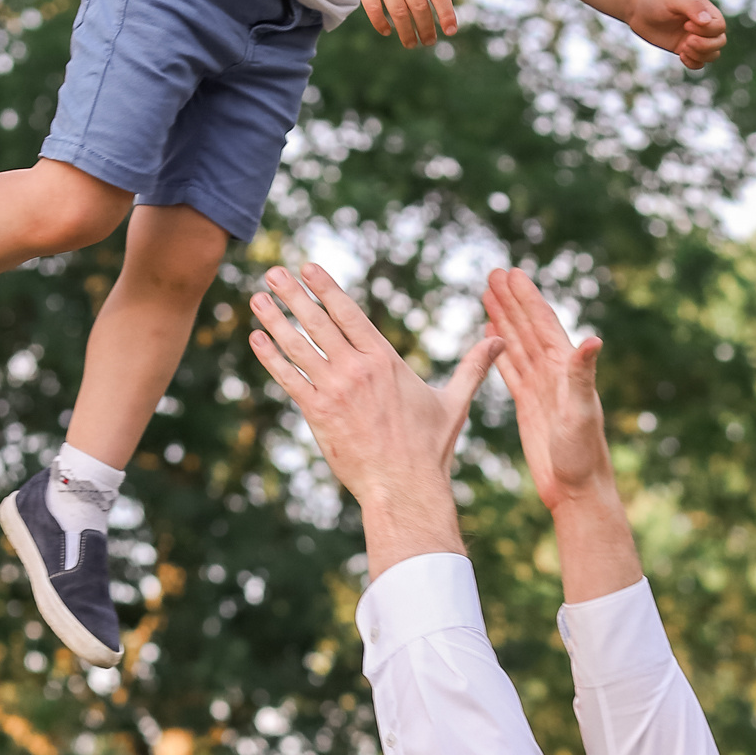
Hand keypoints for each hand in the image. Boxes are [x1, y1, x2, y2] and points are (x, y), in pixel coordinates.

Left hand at [249, 263, 497, 571]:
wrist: (405, 487)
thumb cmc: (429, 448)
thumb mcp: (454, 401)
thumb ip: (472, 367)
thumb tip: (499, 341)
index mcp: (386, 360)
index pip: (350, 313)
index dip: (326, 288)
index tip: (308, 268)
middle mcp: (358, 369)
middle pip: (319, 322)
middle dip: (294, 294)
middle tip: (273, 272)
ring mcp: (336, 390)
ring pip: (299, 346)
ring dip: (275, 319)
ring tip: (258, 299)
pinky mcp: (319, 413)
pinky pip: (289, 378)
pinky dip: (271, 357)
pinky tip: (256, 339)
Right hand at [336, 0, 459, 47]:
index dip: (446, 13)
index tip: (451, 31)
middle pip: (419, 6)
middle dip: (426, 29)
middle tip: (429, 42)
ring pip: (398, 12)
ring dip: (406, 32)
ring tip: (412, 44)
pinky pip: (373, 8)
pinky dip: (381, 23)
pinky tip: (388, 32)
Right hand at [482, 268, 612, 511]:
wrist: (577, 489)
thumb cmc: (584, 454)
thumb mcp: (582, 411)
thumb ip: (583, 374)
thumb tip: (594, 339)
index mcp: (566, 369)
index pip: (543, 324)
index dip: (527, 298)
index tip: (511, 273)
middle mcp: (554, 373)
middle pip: (528, 327)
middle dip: (511, 300)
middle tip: (492, 273)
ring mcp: (540, 388)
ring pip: (517, 344)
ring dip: (503, 319)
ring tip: (487, 294)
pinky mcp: (528, 405)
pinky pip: (511, 368)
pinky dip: (500, 350)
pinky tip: (491, 335)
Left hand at [628, 0, 725, 69]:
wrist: (638, 9)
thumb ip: (692, 7)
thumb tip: (707, 22)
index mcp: (706, 10)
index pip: (719, 26)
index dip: (707, 30)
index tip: (686, 24)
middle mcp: (703, 25)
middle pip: (720, 42)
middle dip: (705, 46)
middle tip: (686, 42)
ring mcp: (695, 38)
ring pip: (713, 55)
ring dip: (700, 55)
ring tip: (683, 48)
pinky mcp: (684, 49)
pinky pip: (699, 63)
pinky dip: (694, 63)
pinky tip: (681, 55)